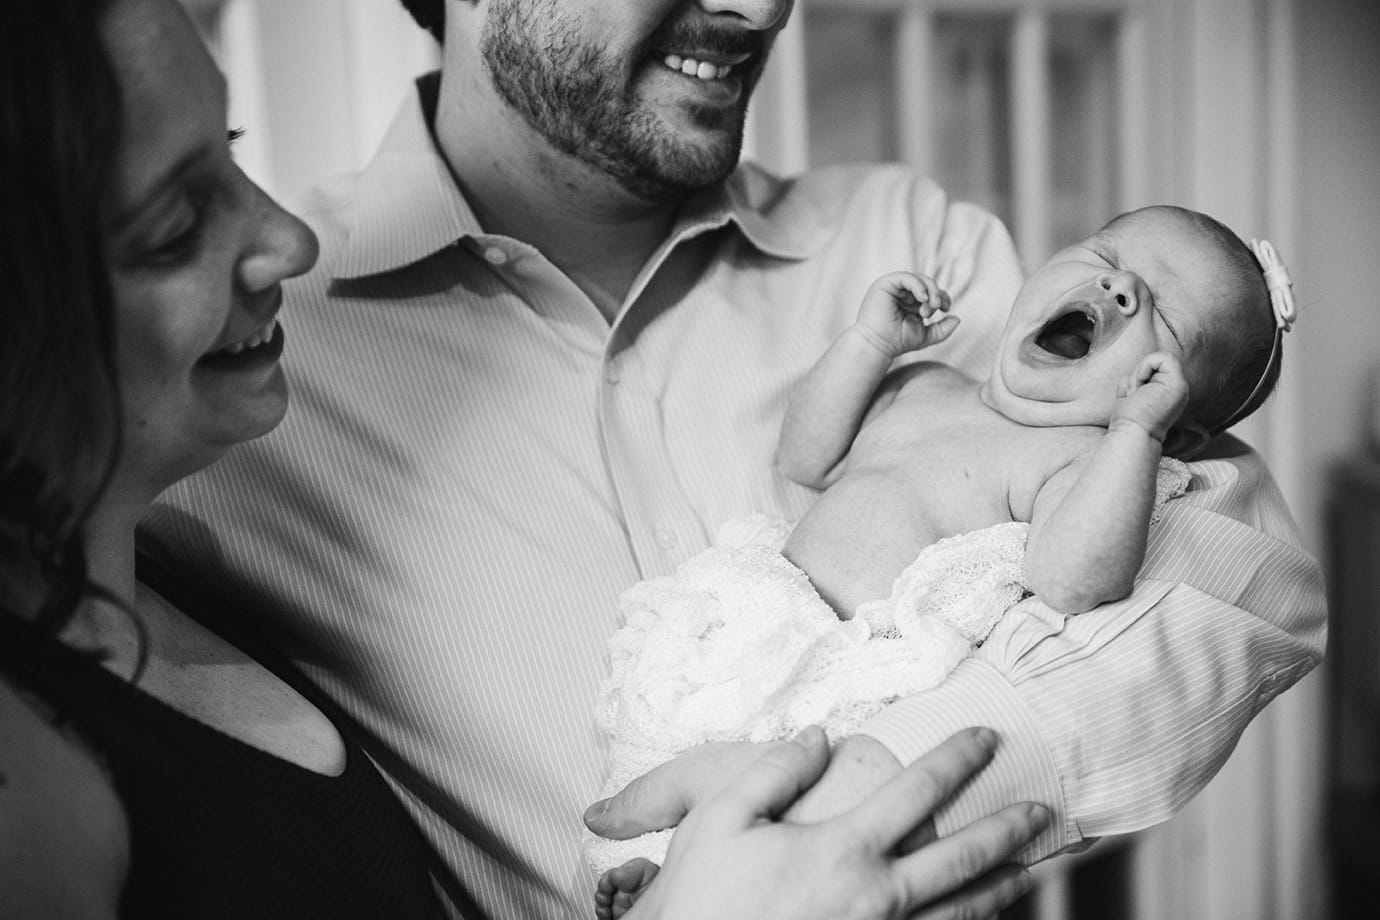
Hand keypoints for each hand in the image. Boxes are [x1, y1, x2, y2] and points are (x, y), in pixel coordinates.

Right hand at [622, 727, 1046, 919]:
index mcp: (844, 850)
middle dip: (1006, 831)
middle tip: (1041, 810)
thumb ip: (773, 771)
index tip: (987, 737)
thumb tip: (816, 736)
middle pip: (963, 860)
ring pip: (962, 915)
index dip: (958, 759)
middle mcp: (876, 897)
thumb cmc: (704, 900)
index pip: (918, 791)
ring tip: (1033, 872)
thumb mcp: (721, 819)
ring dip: (1003, 890)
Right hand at [854, 271, 958, 358]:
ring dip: (929, 290)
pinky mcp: (884, 284)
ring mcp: (892, 287)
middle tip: (935, 308)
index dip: (942, 297)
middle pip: (927, 283)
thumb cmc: (897, 342)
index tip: (945, 310)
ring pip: (918, 278)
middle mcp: (901, 292)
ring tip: (929, 306)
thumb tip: (957, 319)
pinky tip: (922, 298)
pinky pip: (906, 277)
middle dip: (936, 294)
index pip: (931, 291)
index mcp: (910, 302)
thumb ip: (942, 329)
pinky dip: (918, 285)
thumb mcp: (926, 335)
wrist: (878, 346)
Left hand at [1112, 351, 1189, 442]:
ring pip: (1159, 358)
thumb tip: (1127, 377)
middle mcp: (1178, 388)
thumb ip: (1136, 384)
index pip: (1155, 367)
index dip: (1140, 375)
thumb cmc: (1129, 419)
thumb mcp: (1132, 395)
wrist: (1133, 433)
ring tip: (1138, 394)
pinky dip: (1144, 368)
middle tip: (1135, 395)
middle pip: (1156, 362)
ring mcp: (1180, 385)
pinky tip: (1140, 389)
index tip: (1135, 395)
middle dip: (1138, 375)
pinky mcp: (1177, 383)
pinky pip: (1162, 357)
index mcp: (1169, 391)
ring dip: (1139, 374)